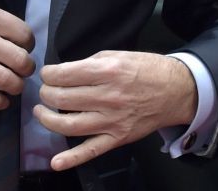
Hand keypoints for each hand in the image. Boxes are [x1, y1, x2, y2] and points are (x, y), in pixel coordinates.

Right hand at [0, 0, 34, 109]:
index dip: (28, 44)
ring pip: (8, 82)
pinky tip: (0, 100)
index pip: (24, 35)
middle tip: (21, 70)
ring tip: (12, 85)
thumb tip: (11, 33)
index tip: (23, 48)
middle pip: (22, 61)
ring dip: (15, 87)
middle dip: (26, 68)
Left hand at [34, 51, 196, 170]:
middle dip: (46, 93)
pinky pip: (91, 151)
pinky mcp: (118, 138)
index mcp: (107, 71)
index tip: (47, 74)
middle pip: (62, 99)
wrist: (176, 90)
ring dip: (47, 119)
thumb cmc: (146, 69)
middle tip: (45, 91)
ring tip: (41, 112)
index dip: (48, 74)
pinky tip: (56, 162)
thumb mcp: (116, 55)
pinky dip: (71, 159)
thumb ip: (88, 63)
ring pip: (69, 125)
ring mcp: (112, 121)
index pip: (63, 75)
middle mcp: (108, 97)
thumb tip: (63, 73)